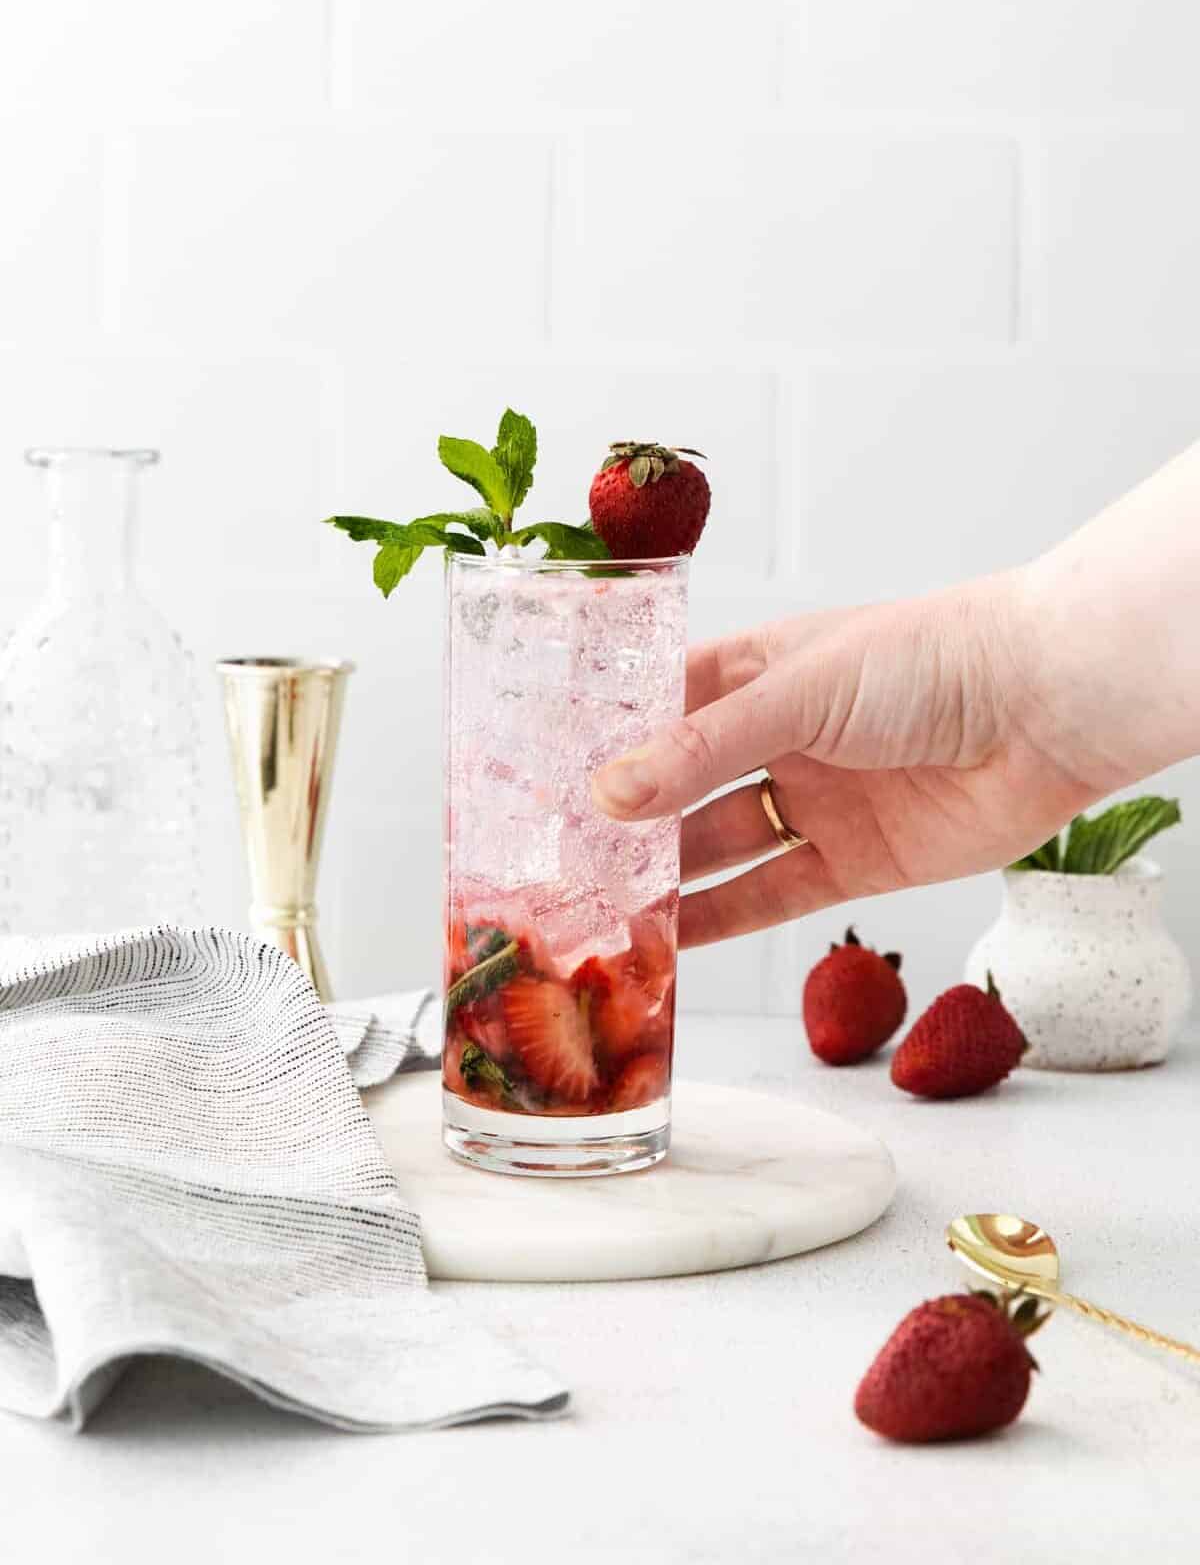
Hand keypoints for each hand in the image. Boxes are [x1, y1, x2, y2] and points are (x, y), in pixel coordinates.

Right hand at [590, 573, 1110, 948]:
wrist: (1047, 707)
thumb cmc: (926, 662)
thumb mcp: (797, 693)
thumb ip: (701, 750)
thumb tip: (606, 795)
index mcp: (759, 673)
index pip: (660, 709)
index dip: (605, 745)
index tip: (538, 782)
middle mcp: (780, 737)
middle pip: (683, 787)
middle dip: (625, 824)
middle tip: (553, 864)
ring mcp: (815, 801)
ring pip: (719, 848)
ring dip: (664, 880)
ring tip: (593, 912)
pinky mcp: (854, 861)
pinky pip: (772, 897)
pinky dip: (720, 921)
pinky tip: (667, 944)